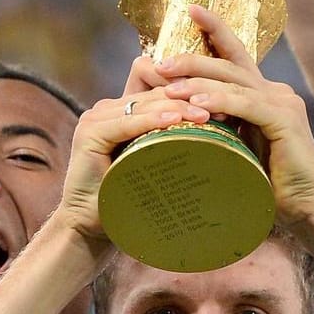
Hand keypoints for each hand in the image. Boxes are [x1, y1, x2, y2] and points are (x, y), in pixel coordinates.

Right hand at [55, 89, 212, 246]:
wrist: (92, 226)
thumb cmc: (129, 198)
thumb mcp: (156, 162)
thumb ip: (174, 142)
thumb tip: (222, 133)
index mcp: (123, 110)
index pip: (159, 87)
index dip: (190, 88)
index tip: (223, 100)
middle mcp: (107, 109)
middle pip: (154, 92)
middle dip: (189, 96)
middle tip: (222, 107)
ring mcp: (96, 118)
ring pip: (143, 104)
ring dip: (177, 106)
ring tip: (205, 114)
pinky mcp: (89, 133)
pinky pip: (126, 122)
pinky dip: (151, 121)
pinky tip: (174, 120)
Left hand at [153, 6, 313, 227]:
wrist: (307, 212)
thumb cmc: (268, 188)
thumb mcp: (236, 149)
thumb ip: (218, 128)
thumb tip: (181, 119)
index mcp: (264, 95)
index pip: (235, 56)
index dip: (215, 30)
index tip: (190, 10)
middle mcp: (276, 92)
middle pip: (229, 64)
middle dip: (193, 57)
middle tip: (160, 61)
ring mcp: (283, 103)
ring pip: (234, 81)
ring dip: (198, 80)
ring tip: (167, 82)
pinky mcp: (286, 121)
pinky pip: (247, 105)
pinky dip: (221, 102)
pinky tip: (196, 104)